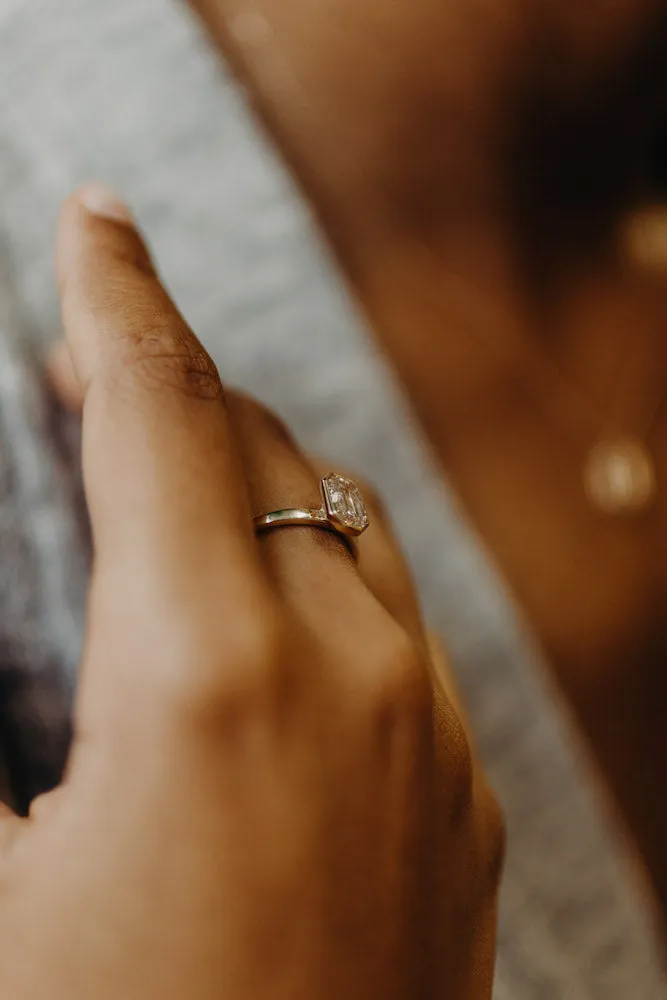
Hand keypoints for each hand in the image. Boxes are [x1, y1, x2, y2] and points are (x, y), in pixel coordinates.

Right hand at [0, 184, 501, 999]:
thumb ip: (7, 677)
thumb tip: (45, 595)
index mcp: (213, 673)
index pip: (160, 411)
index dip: (115, 297)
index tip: (96, 220)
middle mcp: (353, 676)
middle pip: (253, 448)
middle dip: (166, 386)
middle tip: (92, 358)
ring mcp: (428, 732)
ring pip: (331, 524)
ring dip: (243, 472)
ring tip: (161, 466)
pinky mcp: (459, 795)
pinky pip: (385, 618)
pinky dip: (312, 567)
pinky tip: (259, 598)